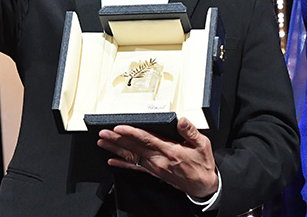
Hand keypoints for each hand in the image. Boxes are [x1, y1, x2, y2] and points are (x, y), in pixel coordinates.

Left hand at [97, 117, 219, 198]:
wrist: (203, 186)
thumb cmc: (202, 164)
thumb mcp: (202, 145)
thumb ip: (190, 131)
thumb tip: (181, 120)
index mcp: (169, 151)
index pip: (146, 139)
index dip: (131, 133)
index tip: (119, 127)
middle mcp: (158, 160)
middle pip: (134, 148)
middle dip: (117, 140)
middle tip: (104, 133)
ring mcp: (154, 168)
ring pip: (131, 157)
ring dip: (115, 150)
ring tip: (103, 143)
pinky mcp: (154, 173)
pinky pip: (135, 168)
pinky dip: (122, 164)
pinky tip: (112, 161)